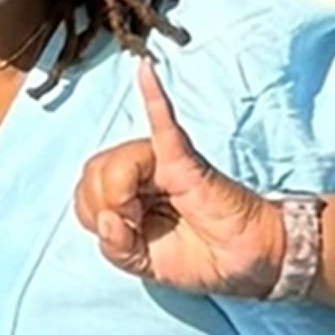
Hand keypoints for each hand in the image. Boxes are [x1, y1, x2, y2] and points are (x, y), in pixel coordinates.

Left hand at [74, 65, 296, 301]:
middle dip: (103, 204)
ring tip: (141, 214)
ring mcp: (162, 161)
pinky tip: (145, 70)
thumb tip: (106, 218)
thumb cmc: (202, 256)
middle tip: (133, 224)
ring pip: (117, 162)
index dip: (95, 216)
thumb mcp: (145, 264)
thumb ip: (117, 248)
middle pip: (93, 172)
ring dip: (118, 191)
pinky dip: (153, 97)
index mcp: (128, 194)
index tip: (125, 236)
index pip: (85, 192)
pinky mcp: (185, 159)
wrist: (249, 260)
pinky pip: (164, 125)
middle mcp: (141, 171)